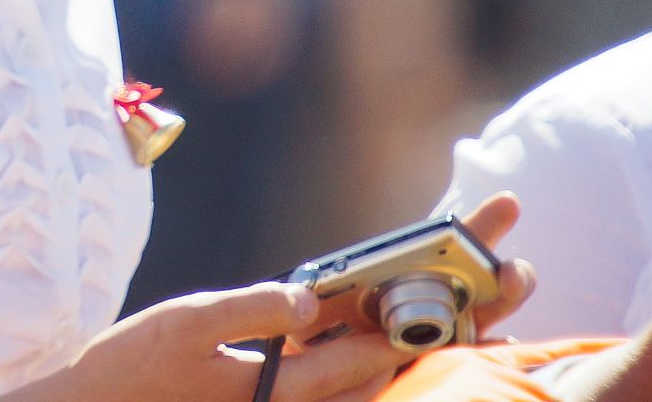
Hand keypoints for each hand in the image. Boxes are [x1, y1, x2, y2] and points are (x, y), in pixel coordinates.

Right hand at [35, 193, 537, 401]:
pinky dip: (381, 336)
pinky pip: (344, 365)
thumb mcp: (185, 327)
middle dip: (461, 308)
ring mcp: (290, 394)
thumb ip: (250, 310)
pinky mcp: (275, 387)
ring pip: (383, 359)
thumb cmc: (131, 369)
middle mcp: (299, 394)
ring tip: (492, 287)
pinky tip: (403, 305)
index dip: (433, 298)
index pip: (378, 339)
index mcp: (283, 379)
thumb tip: (307, 298)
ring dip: (435, 319)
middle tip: (520, 269)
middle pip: (399, 350)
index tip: (484, 263)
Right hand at [37, 282, 396, 401]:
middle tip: (393, 335)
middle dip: (374, 367)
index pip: (343, 370)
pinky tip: (302, 352)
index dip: (377, 344)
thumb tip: (307, 302)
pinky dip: (314, 382)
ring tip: (354, 338)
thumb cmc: (133, 366)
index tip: (404, 325)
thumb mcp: (189, 320)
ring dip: (347, 377)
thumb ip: (252, 308)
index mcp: (268, 392)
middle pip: (346, 398)